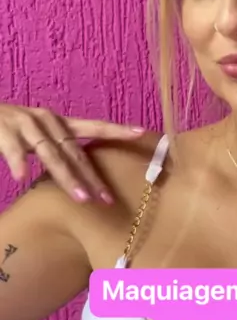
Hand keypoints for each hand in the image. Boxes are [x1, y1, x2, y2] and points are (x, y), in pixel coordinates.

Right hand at [0, 104, 144, 203]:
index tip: (140, 133)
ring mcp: (25, 123)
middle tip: (107, 199)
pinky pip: (13, 149)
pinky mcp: (3, 130)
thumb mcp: (40, 137)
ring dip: (67, 176)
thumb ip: (60, 152)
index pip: (93, 127)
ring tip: (81, 197)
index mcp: (58, 123)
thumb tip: (85, 176)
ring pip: (50, 153)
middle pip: (75, 151)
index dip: (116, 130)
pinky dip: (18, 162)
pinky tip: (21, 177)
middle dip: (92, 177)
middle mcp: (46, 120)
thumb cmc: (11, 130)